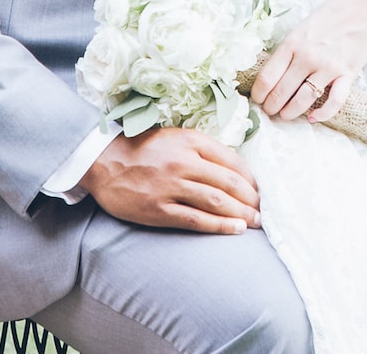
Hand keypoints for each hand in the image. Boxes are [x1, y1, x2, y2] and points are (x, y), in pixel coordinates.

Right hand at [80, 127, 261, 234]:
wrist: (104, 161)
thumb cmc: (143, 148)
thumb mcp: (175, 137)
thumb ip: (203, 149)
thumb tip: (234, 167)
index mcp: (190, 141)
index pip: (232, 160)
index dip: (251, 177)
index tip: (259, 189)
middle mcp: (183, 162)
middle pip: (229, 183)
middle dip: (251, 198)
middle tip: (262, 209)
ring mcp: (171, 187)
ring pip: (216, 202)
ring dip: (241, 213)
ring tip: (255, 222)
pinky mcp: (159, 209)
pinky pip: (196, 219)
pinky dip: (219, 225)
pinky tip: (235, 229)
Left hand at [250, 0, 366, 125]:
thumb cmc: (333, 13)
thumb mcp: (303, 27)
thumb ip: (291, 49)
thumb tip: (275, 72)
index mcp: (292, 43)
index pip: (267, 77)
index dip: (259, 93)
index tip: (258, 99)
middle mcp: (307, 56)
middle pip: (281, 92)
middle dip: (272, 107)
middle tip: (270, 111)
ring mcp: (328, 66)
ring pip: (303, 100)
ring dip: (291, 112)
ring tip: (286, 115)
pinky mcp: (347, 74)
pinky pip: (334, 101)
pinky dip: (323, 113)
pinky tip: (314, 117)